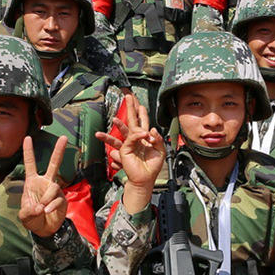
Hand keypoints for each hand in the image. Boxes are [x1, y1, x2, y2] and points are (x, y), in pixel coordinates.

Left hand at [19, 135, 67, 236]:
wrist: (44, 230)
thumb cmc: (32, 219)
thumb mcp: (24, 215)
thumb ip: (29, 210)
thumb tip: (41, 207)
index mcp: (32, 182)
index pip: (31, 164)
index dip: (28, 151)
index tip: (27, 137)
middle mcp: (45, 183)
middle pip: (54, 164)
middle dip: (59, 151)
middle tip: (64, 137)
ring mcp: (55, 191)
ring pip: (54, 187)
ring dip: (46, 198)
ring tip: (42, 209)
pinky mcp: (62, 199)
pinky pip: (58, 199)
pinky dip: (52, 206)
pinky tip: (47, 211)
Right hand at [96, 95, 164, 213]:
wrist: (146, 178)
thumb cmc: (153, 166)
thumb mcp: (160, 151)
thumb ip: (158, 139)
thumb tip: (152, 129)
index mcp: (145, 137)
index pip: (143, 122)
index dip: (142, 113)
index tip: (140, 103)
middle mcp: (136, 138)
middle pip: (132, 120)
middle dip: (130, 108)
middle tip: (128, 96)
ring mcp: (130, 143)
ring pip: (125, 129)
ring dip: (119, 123)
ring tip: (114, 117)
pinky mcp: (126, 149)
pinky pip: (131, 139)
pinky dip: (138, 135)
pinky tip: (144, 134)